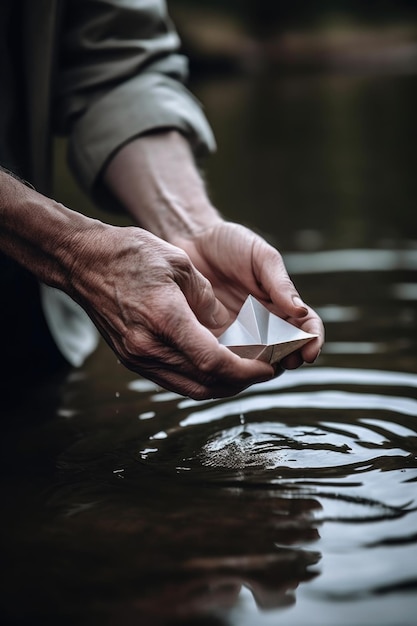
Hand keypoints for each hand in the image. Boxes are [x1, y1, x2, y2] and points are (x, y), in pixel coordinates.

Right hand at [68, 223, 275, 397]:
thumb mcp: (179, 264)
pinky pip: (174, 380)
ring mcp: (137, 357)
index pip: (213, 362)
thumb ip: (206, 301)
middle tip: (263, 370)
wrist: (83, 262)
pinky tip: (216, 367)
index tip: (267, 367)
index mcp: (164, 318)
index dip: (246, 371)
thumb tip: (226, 328)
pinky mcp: (132, 360)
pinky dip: (200, 379)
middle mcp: (148, 346)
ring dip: (222, 385)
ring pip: (191, 388)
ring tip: (245, 372)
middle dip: (241, 382)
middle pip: (206, 383)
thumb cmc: (130, 254)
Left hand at [173, 221, 323, 368]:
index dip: (313, 340)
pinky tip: (233, 361)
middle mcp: (264, 323)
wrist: (190, 240)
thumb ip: (280, 283)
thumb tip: (301, 311)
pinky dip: (233, 364)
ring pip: (258, 360)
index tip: (310, 349)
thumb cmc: (229, 243)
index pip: (306, 327)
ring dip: (264, 367)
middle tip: (290, 361)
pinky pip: (227, 357)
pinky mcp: (214, 338)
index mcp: (281, 303)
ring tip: (263, 365)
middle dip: (292, 359)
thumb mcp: (260, 257)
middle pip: (286, 350)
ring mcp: (240, 333)